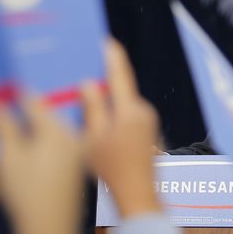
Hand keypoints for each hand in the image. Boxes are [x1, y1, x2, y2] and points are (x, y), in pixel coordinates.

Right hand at [0, 97, 82, 233]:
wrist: (51, 229)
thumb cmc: (28, 191)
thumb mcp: (8, 156)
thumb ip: (3, 127)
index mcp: (57, 129)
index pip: (35, 104)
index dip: (20, 97)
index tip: (13, 92)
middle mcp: (72, 137)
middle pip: (41, 124)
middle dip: (20, 131)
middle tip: (8, 132)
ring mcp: (77, 154)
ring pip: (47, 142)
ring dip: (27, 149)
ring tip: (7, 167)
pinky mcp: (77, 170)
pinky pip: (56, 157)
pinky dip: (38, 161)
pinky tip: (24, 173)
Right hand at [82, 38, 160, 217]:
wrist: (138, 193)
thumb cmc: (112, 168)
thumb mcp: (93, 139)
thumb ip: (92, 108)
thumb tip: (89, 83)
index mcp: (129, 109)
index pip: (120, 74)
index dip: (113, 55)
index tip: (107, 40)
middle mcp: (143, 110)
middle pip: (121, 89)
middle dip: (104, 82)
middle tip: (84, 71)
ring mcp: (148, 121)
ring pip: (123, 103)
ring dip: (108, 101)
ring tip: (85, 101)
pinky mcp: (148, 131)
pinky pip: (128, 114)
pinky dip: (114, 114)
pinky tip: (99, 123)